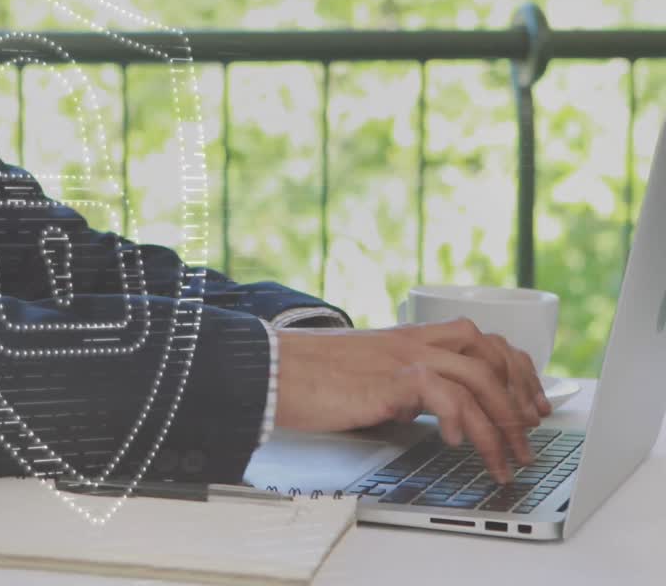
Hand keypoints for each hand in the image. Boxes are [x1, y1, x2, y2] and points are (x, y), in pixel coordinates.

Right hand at [273, 318, 552, 482]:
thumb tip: (424, 412)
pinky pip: (444, 395)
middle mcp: (413, 342)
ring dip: (500, 425)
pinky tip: (456, 443)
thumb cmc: (306, 377)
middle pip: (491, 357)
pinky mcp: (389, 380)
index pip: (482, 340)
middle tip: (529, 439)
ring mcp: (403, 358)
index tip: (530, 404)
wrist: (270, 370)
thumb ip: (400, 388)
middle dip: (520, 401)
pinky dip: (461, 420)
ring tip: (505, 460)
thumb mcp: (365, 377)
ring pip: (478, 380)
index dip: (516, 371)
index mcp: (409, 338)